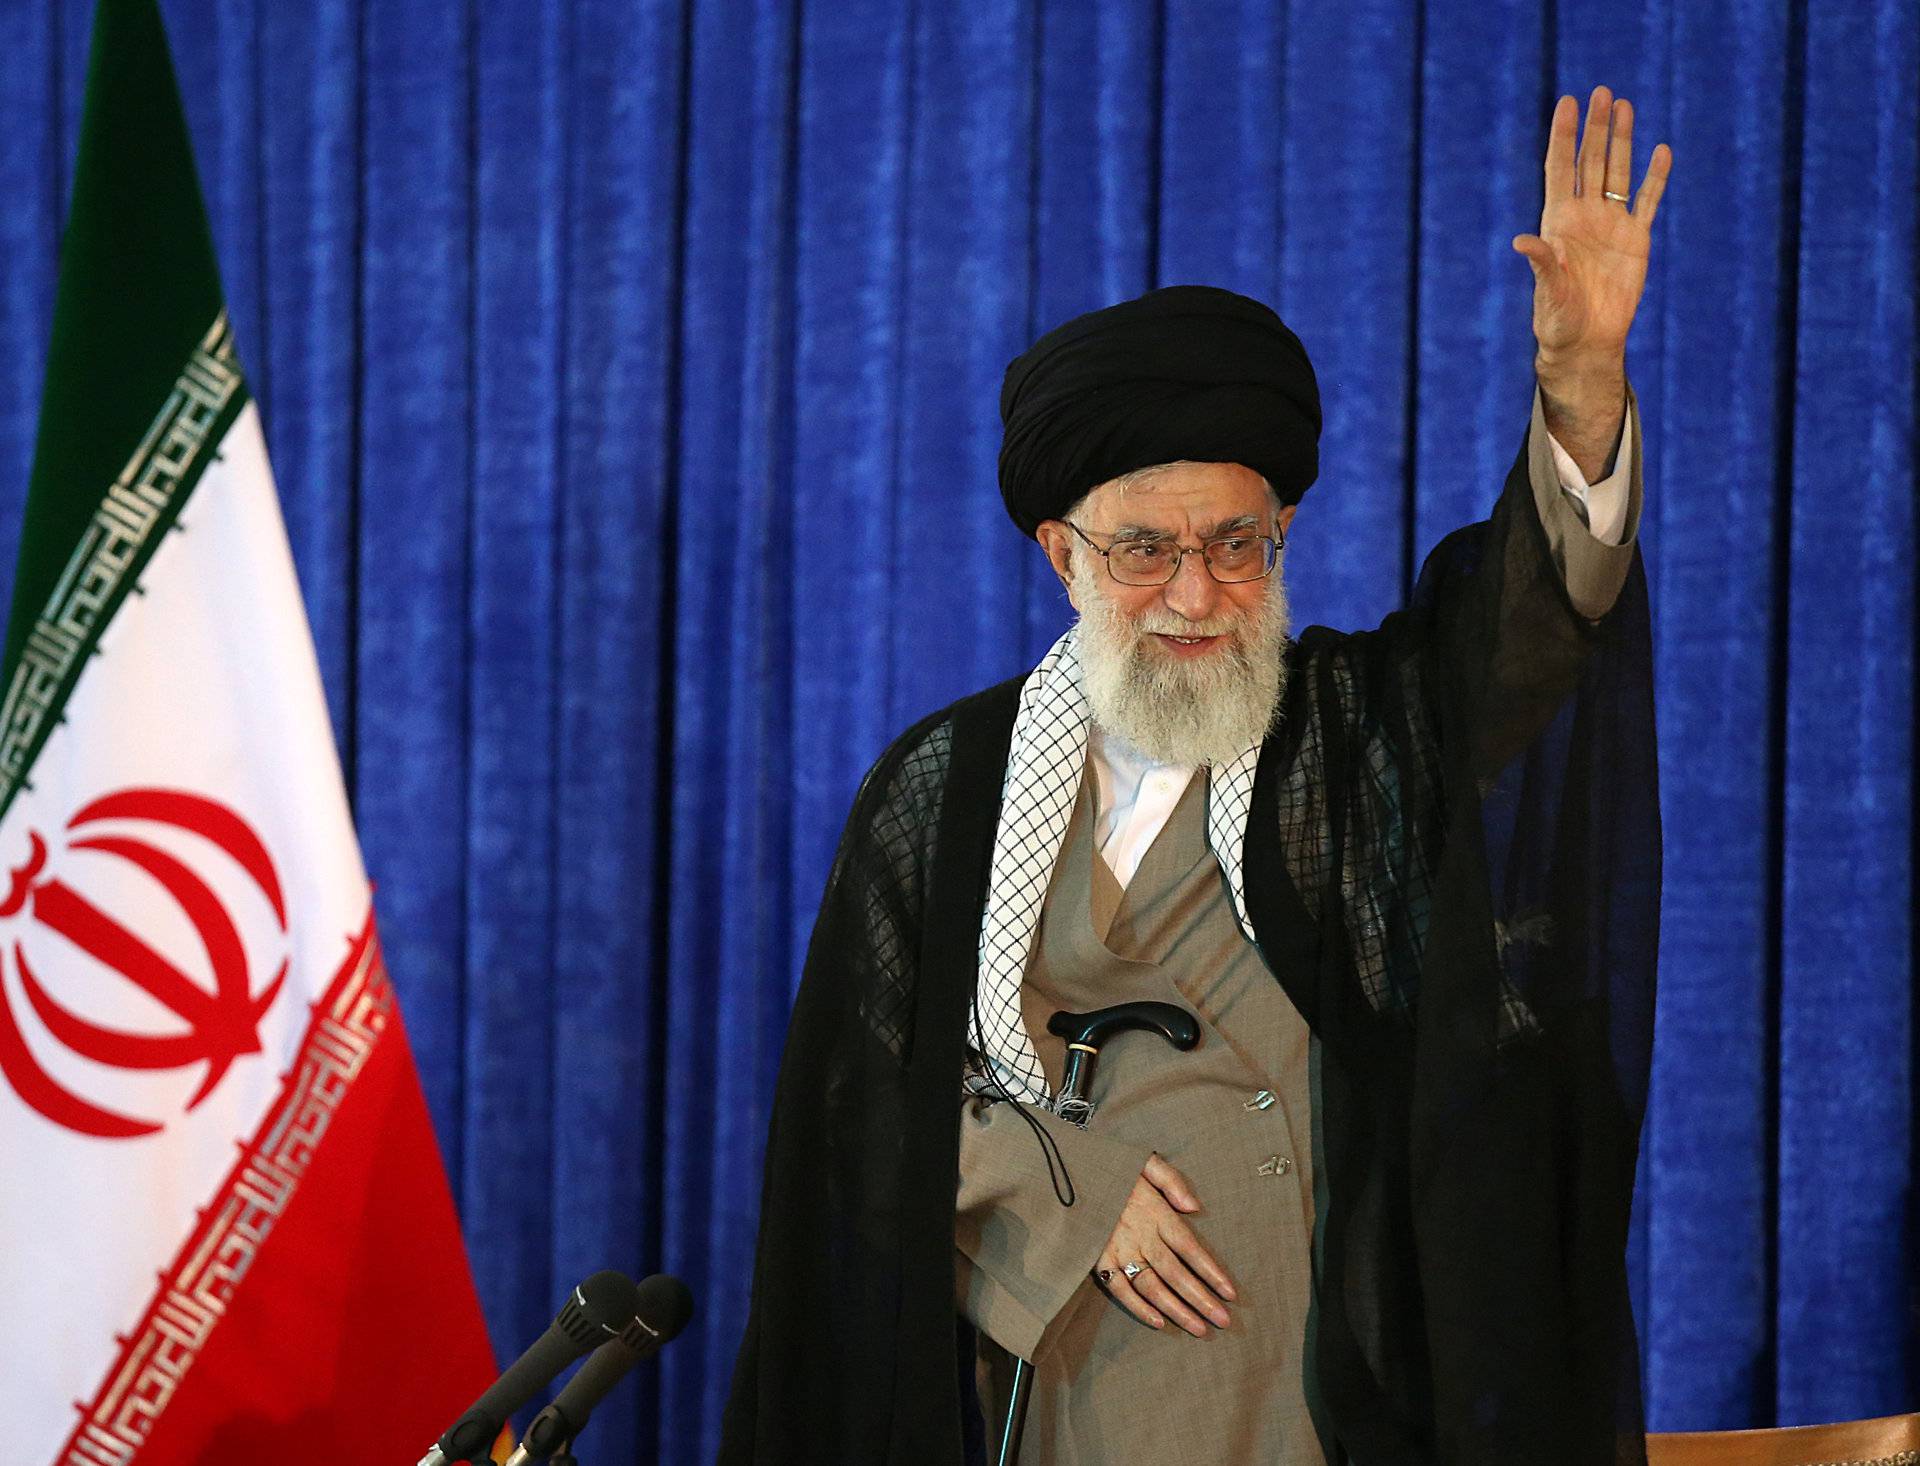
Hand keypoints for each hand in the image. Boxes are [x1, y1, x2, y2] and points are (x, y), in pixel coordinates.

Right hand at [1092, 1153, 1236, 1337]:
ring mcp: (1117, 1248)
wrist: (1066, 1169)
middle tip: (1222, 1321)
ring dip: (1175, 1309)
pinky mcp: (1097, 1258)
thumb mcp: (1145, 1161)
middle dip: (1200, 1299)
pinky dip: (1137, 1307)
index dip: (1210, 1271)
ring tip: (1198, 1328)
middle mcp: (1138, 1234)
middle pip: (1174, 1272)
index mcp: (1154, 1211)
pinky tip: (1158, 1322)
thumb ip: (1172, 1181)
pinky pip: (1119, 1288)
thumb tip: (1195, 1208)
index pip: (1189, 1247)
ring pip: (1150, 1286)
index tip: (1229, 1293)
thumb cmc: (1112, 1166)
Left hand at [1512, 86, 1671, 371]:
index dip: (1563, 136)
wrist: (1587, 342)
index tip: (1567, 102)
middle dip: (1595, 128)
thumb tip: (1522, 242)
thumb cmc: (1558, 320)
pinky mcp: (1635, 240)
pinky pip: (1647, 202)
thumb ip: (1540, 264)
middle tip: (1601, 92)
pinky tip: (1661, 150)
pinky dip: (1656, 177)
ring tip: (1624, 105)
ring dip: (1622, 140)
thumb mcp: (1547, 291)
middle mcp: (1584, 217)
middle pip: (1590, 161)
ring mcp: (1611, 225)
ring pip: (1618, 173)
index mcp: (1558, 223)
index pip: (1560, 168)